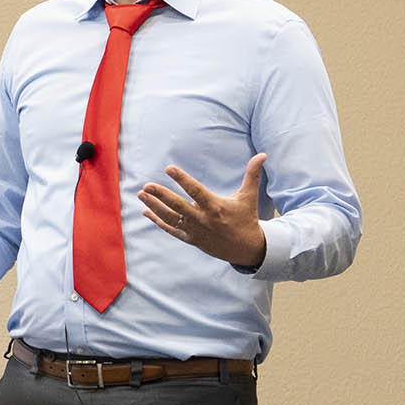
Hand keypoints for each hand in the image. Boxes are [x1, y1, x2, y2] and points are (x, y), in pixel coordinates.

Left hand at [138, 153, 268, 266]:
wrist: (246, 249)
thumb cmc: (246, 218)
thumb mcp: (249, 197)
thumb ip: (252, 175)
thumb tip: (262, 155)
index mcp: (215, 207)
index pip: (196, 191)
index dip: (182, 179)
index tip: (169, 168)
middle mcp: (203, 219)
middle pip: (178, 206)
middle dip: (161, 196)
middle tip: (146, 186)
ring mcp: (195, 231)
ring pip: (171, 218)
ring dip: (154, 207)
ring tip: (141, 195)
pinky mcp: (191, 239)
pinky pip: (171, 230)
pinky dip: (158, 221)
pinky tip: (145, 212)